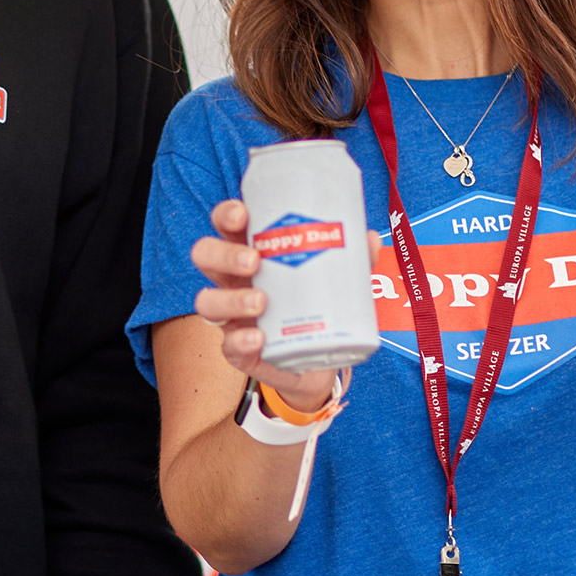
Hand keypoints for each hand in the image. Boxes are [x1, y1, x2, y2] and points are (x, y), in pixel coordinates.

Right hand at [188, 197, 359, 411]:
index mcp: (251, 252)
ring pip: (206, 301)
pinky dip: (241, 341)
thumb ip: (351, 259)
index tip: (242, 214)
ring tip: (260, 301)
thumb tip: (369, 238)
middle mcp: (234, 280)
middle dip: (224, 253)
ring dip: (231, 299)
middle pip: (206, 256)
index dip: (227, 215)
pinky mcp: (239, 350)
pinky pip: (228, 345)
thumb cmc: (318, 305)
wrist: (319, 362)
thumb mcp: (336, 278)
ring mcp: (231, 316)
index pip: (227, 225)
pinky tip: (258, 338)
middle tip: (254, 260)